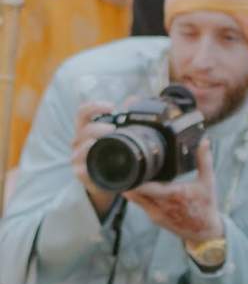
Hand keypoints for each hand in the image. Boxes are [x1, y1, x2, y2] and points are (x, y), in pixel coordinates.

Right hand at [71, 99, 117, 215]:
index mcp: (86, 129)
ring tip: (109, 143)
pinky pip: (81, 168)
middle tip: (114, 129)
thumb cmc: (111, 157)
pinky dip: (90, 164)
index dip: (94, 106)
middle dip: (98, 127)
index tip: (112, 107)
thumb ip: (125, 119)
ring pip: (81, 147)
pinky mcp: (81, 174)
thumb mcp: (118, 137)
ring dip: (94, 143)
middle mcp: (79, 142)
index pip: (82, 112)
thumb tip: (134, 100)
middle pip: (83, 129)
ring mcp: (78, 158)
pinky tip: (102, 161)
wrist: (107, 184)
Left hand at [125, 138, 223, 244]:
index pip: (144, 186)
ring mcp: (155, 214)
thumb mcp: (208, 182)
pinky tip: (137, 185)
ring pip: (134, 198)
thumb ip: (204, 160)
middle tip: (124, 162)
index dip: (133, 175)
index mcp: (173, 194)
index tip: (128, 162)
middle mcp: (161, 206)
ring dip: (131, 186)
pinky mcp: (154, 218)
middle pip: (134, 191)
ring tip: (127, 171)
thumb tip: (205, 141)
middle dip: (128, 177)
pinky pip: (140, 204)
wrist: (205, 233)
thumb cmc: (206, 206)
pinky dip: (137, 194)